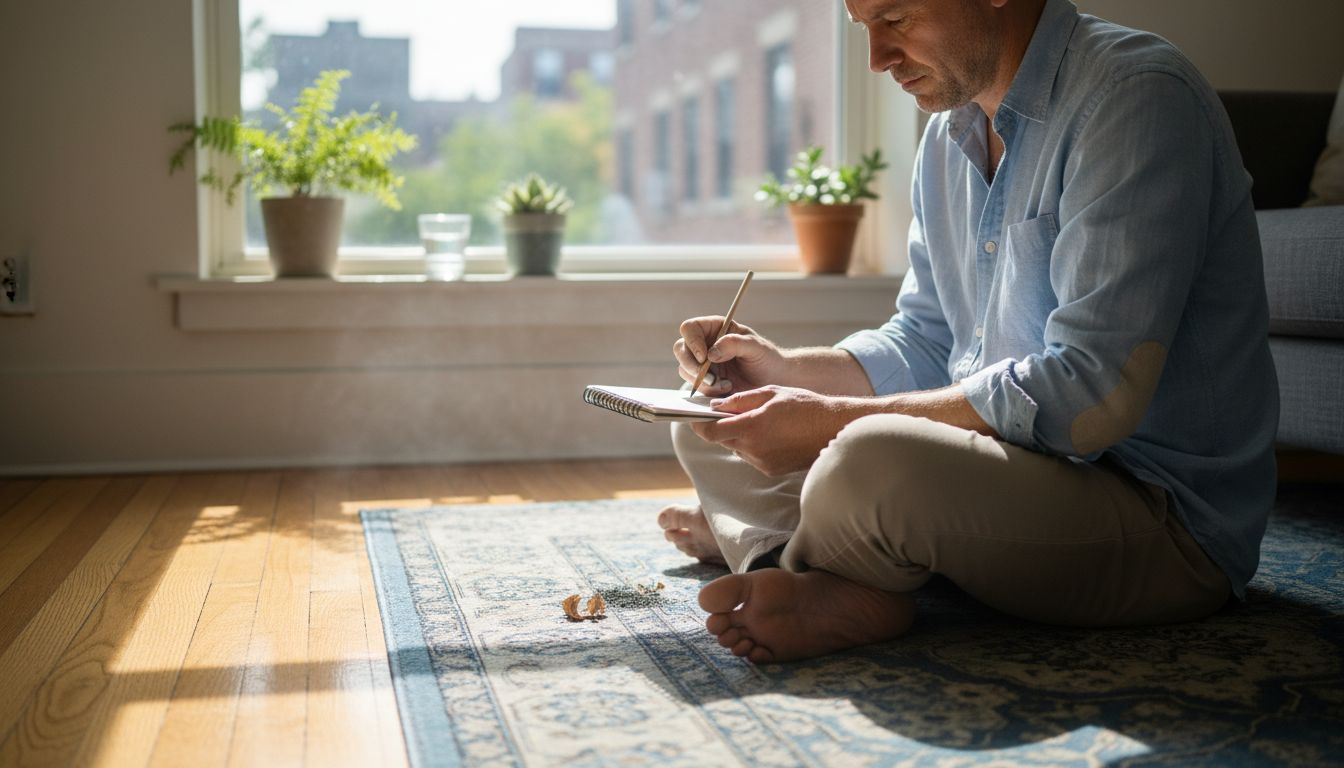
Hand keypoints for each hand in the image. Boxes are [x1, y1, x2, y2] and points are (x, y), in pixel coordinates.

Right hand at [674, 317, 785, 395]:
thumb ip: (734, 344)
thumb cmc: (767, 359)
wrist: (774, 381)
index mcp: (715, 328)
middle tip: (711, 378)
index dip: (692, 341)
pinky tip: (725, 391)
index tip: (704, 357)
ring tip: (726, 385)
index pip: (690, 328)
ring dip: (703, 382)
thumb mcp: (755, 347)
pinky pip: (694, 386)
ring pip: (685, 370)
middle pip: (680, 349)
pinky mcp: (705, 382)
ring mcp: (703, 364)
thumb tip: (711, 353)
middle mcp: (705, 344)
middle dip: (692, 366)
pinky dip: (707, 391)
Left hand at [690, 386, 864, 475]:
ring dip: (737, 436)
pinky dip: (751, 444)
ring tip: (751, 420)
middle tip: (720, 413)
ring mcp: (762, 463)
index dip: (698, 425)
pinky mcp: (771, 469)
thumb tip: (715, 406)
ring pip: (736, 448)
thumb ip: (740, 400)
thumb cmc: (805, 406)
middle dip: (718, 428)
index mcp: (752, 428)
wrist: (835, 429)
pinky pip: (751, 456)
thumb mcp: (771, 393)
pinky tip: (767, 432)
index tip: (694, 416)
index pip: (711, 432)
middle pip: (722, 441)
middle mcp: (754, 449)